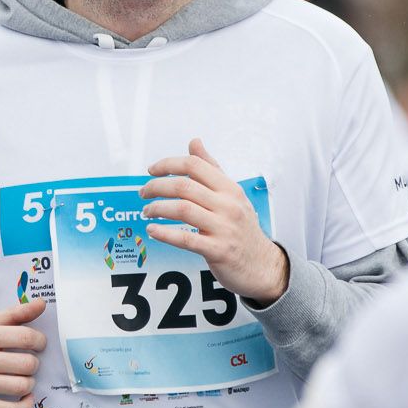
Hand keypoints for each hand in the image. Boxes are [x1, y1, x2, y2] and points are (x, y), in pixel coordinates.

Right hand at [0, 299, 47, 407]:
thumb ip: (14, 314)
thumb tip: (42, 303)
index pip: (25, 337)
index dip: (40, 341)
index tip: (39, 344)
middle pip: (26, 364)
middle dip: (34, 364)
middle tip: (28, 363)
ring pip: (21, 386)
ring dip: (29, 383)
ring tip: (24, 378)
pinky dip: (24, 405)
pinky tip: (24, 398)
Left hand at [142, 138, 289, 302]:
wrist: (263, 265)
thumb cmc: (243, 228)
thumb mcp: (232, 194)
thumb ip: (211, 169)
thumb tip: (194, 142)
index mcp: (230, 189)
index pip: (195, 165)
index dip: (168, 164)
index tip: (152, 170)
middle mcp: (228, 205)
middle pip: (184, 186)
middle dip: (157, 187)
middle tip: (144, 193)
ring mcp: (224, 228)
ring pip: (182, 210)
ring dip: (157, 209)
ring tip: (147, 211)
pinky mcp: (218, 251)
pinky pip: (185, 239)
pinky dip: (164, 233)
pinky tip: (152, 231)